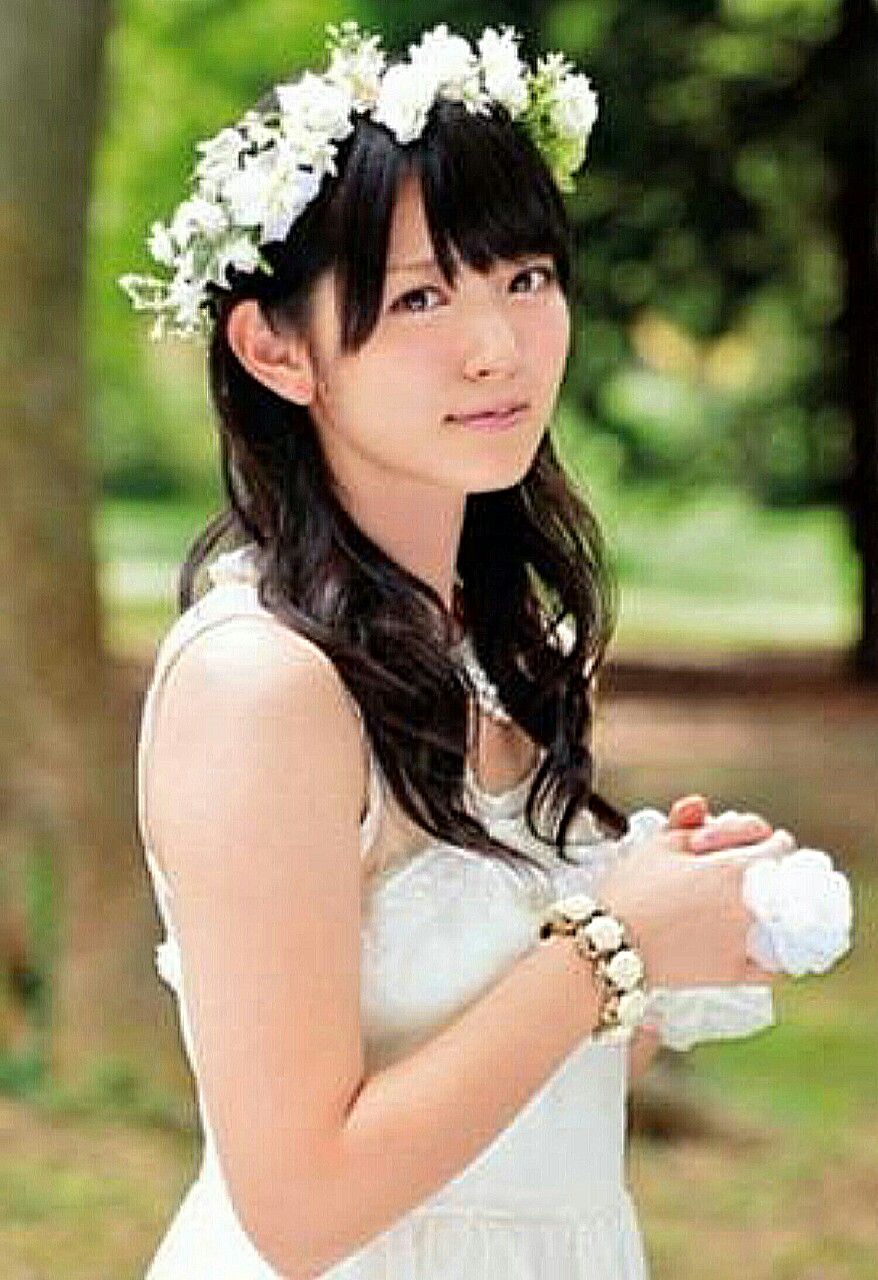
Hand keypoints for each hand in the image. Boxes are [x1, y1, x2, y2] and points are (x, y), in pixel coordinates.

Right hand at [599, 799, 795, 989]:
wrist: (610, 945)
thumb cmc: (631, 891)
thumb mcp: (657, 844)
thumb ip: (687, 822)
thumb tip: (703, 805)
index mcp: (731, 870)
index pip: (780, 847)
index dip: (770, 839)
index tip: (763, 842)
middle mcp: (746, 906)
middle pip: (786, 881)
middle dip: (774, 871)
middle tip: (758, 869)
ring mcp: (743, 943)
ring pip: (787, 923)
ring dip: (780, 909)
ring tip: (766, 904)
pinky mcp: (733, 973)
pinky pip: (772, 966)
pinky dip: (776, 955)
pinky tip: (767, 944)